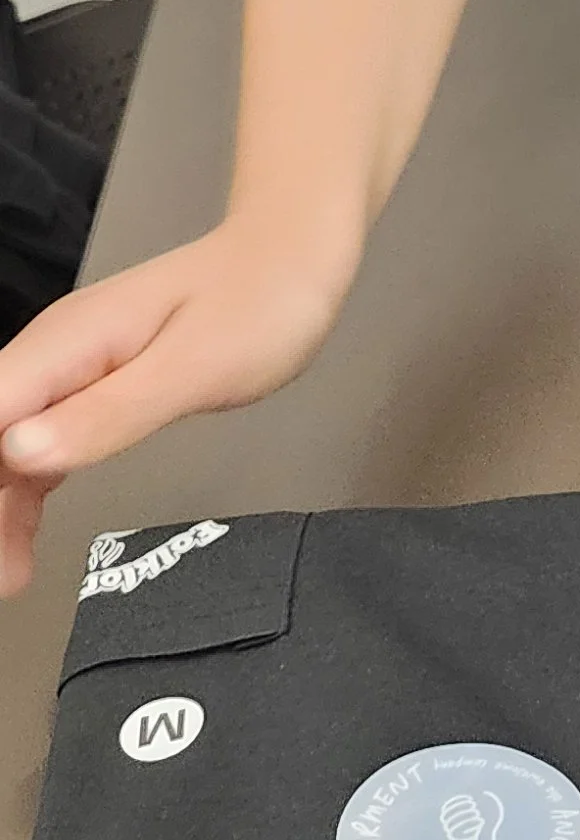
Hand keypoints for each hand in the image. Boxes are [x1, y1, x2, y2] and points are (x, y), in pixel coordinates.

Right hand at [0, 224, 347, 596]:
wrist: (289, 260)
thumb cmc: (256, 309)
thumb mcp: (191, 370)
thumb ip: (108, 413)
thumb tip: (19, 451)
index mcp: (64, 345)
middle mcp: (51, 356)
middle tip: (4, 578)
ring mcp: (68, 372)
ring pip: (3, 448)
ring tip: (11, 580)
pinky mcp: (89, 389)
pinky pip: (36, 446)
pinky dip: (23, 495)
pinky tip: (22, 544)